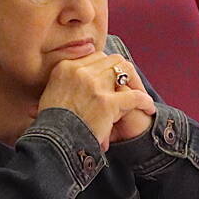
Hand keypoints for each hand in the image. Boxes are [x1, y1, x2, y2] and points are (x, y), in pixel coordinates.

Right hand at [38, 52, 154, 147]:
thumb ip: (65, 81)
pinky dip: (144, 101)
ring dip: (135, 83)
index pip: (96, 56)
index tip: (115, 77)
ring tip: (141, 95)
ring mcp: (94, 85)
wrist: (52, 142)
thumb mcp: (50, 94)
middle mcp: (80, 71)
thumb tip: (76, 77)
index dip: (108, 66)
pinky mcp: (106, 102)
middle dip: (124, 71)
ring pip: (125, 71)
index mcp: (66, 67)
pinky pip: (134, 97)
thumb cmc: (51, 124)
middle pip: (112, 60)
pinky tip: (148, 108)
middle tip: (131, 85)